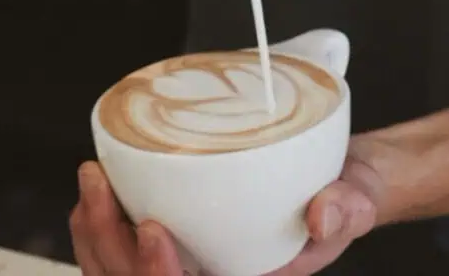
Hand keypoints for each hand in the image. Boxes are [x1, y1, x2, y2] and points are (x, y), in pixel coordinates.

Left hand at [69, 140, 386, 275]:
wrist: (341, 183)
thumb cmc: (344, 197)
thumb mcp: (356, 204)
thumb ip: (344, 211)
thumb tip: (321, 214)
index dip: (157, 273)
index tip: (153, 227)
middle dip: (107, 242)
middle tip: (98, 184)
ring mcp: (187, 263)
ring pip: (117, 273)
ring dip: (94, 234)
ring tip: (92, 181)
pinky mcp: (175, 241)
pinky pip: (120, 251)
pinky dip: (99, 227)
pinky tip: (99, 192)